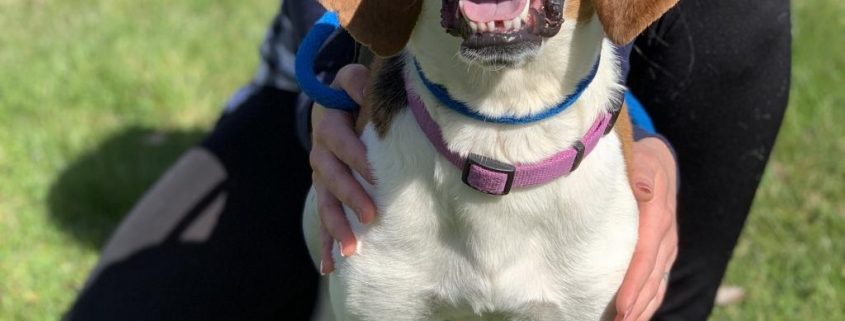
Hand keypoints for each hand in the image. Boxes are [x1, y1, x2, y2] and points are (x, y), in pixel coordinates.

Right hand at [309, 64, 375, 274]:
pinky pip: (321, 223)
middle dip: (350, 199)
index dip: (357, 159)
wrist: (335, 108)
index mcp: (328, 127)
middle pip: (331, 180)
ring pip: (325, 206)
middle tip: (370, 217)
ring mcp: (321, 179)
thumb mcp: (351, 82)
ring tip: (350, 252)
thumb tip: (362, 90)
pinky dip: (325, 245)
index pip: (340, 143)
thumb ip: (356, 83)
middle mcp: (321, 155)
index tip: (376, 176)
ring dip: (336, 229)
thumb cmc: (352, 95)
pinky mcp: (325, 195)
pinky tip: (329, 268)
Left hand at [614, 137, 678, 320]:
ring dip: (644, 306)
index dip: (635, 280)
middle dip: (638, 302)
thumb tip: (644, 189)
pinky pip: (658, 278)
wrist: (657, 160)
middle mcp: (667, 232)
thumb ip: (641, 173)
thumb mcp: (641, 159)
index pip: (646, 252)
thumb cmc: (639, 159)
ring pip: (658, 281)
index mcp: (658, 213)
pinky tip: (636, 314)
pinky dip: (649, 298)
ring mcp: (667, 244)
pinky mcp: (663, 250)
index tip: (622, 304)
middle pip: (653, 274)